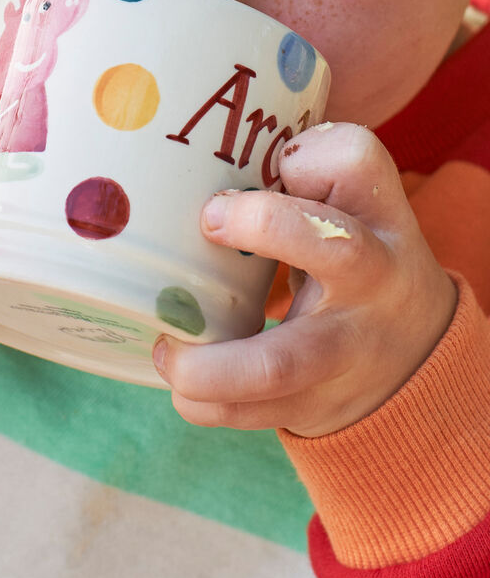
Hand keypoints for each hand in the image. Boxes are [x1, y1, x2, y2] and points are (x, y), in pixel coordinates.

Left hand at [152, 123, 457, 437]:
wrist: (412, 344)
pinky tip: (182, 386)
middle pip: (331, 258)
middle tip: (191, 261)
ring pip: (280, 365)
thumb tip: (239, 174)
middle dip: (264, 233)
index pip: (352, 169)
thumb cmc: (360, 248)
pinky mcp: (316, 402)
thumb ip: (314, 163)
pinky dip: (207, 406)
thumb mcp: (354, 197)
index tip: (213, 208)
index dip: (282, 178)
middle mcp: (370, 282)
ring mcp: (345, 350)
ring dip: (208, 365)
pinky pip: (257, 414)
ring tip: (166, 350)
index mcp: (371, 218)